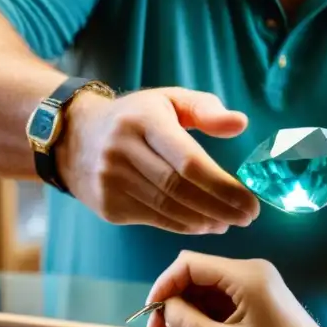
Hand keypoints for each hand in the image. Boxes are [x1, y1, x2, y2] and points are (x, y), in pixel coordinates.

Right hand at [56, 87, 259, 233]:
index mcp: (144, 121)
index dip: (223, 186)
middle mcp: (122, 151)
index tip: (250, 201)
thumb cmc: (136, 117)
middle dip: (220, 208)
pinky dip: (184, 226)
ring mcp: (111, 181)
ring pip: (168, 209)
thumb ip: (206, 109)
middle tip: (247, 217)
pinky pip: (155, 220)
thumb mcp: (168, 100)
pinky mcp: (108, 206)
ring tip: (228, 222)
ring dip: (205, 221)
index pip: (189, 161)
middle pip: (180, 190)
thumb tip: (241, 124)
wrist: (75, 137)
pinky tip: (204, 224)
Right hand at [141, 251, 326, 326]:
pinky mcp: (259, 301)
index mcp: (245, 275)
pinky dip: (204, 320)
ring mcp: (255, 286)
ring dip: (185, 317)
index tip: (148, 318)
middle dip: (171, 308)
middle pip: (195, 278)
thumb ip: (191, 323)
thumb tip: (166, 309)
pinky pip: (221, 303)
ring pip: (206, 293)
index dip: (162, 288)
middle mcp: (249, 271)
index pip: (188, 264)